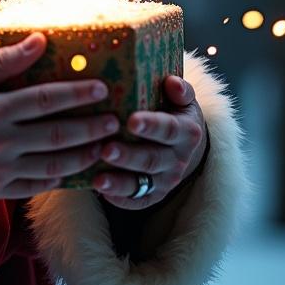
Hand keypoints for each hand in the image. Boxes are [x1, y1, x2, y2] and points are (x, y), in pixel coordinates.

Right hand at [0, 33, 118, 201]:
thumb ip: (1, 62)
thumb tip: (39, 40)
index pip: (44, 99)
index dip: (76, 94)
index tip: (101, 87)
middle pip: (57, 133)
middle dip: (91, 127)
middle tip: (116, 120)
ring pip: (54, 164)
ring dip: (84, 156)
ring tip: (106, 148)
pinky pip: (36, 186)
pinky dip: (59, 178)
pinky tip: (75, 170)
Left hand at [94, 74, 207, 209]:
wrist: (183, 144)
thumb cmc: (173, 112)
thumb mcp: (183, 100)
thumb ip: (181, 91)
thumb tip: (172, 82)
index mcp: (186, 132)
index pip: (169, 129)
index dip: (151, 126)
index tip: (131, 121)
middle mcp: (177, 159)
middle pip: (152, 159)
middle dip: (128, 156)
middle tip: (105, 149)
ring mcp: (165, 180)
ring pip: (142, 183)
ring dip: (119, 182)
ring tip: (98, 178)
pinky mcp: (153, 195)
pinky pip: (137, 201)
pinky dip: (121, 199)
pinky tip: (102, 192)